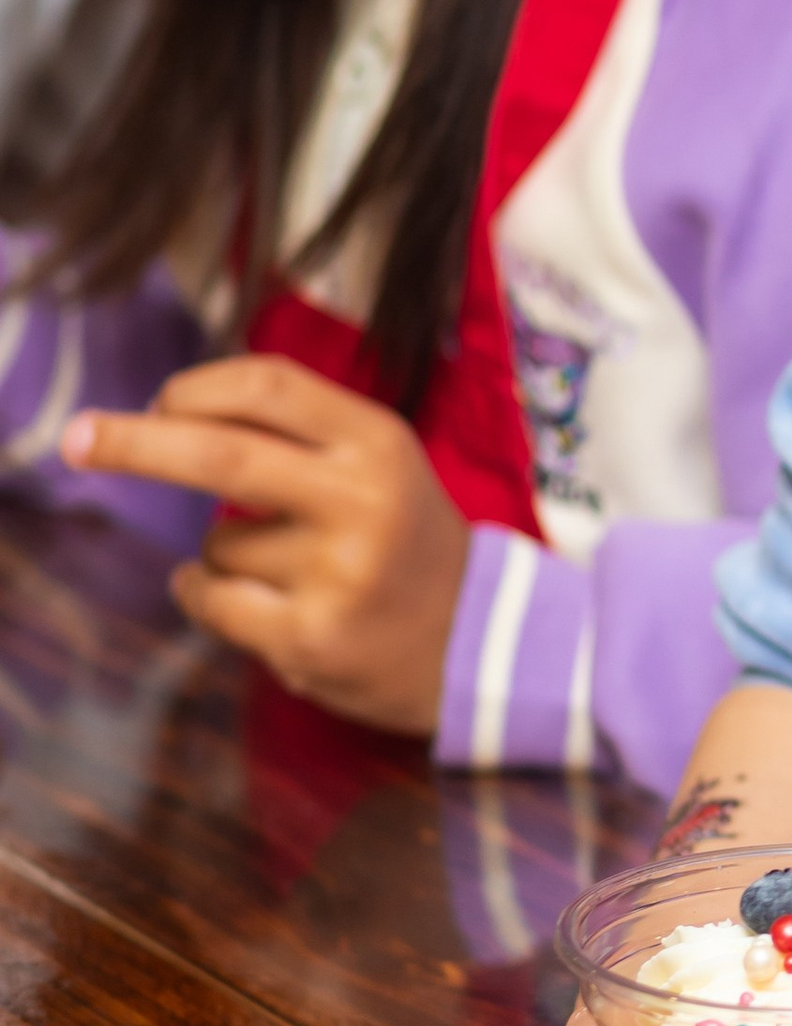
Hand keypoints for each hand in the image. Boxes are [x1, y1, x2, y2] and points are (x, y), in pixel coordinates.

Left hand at [61, 354, 472, 731]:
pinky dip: (200, 592)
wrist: (477, 638)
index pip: (268, 386)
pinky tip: (227, 594)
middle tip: (80, 438)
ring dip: (220, 550)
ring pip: (217, 542)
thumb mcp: (378, 460)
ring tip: (284, 567)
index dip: (200, 389)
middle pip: (221, 455)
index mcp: (377, 441)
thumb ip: (296, 432)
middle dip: (136, 443)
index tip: (160, 400)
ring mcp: (336, 574)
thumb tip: (170, 415)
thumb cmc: (406, 535)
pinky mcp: (309, 638)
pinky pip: (212, 601)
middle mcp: (360, 501)